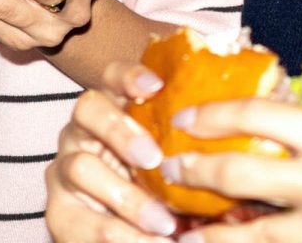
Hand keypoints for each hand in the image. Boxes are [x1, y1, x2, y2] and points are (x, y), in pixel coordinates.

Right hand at [46, 60, 181, 242]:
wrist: (135, 237)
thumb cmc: (163, 192)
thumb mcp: (175, 163)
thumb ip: (188, 145)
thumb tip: (242, 127)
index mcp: (114, 110)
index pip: (112, 77)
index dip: (129, 75)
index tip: (156, 85)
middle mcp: (83, 132)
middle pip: (88, 110)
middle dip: (121, 131)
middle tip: (155, 160)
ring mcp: (65, 170)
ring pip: (82, 167)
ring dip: (128, 198)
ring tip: (164, 223)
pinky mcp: (59, 213)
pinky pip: (81, 221)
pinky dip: (120, 235)